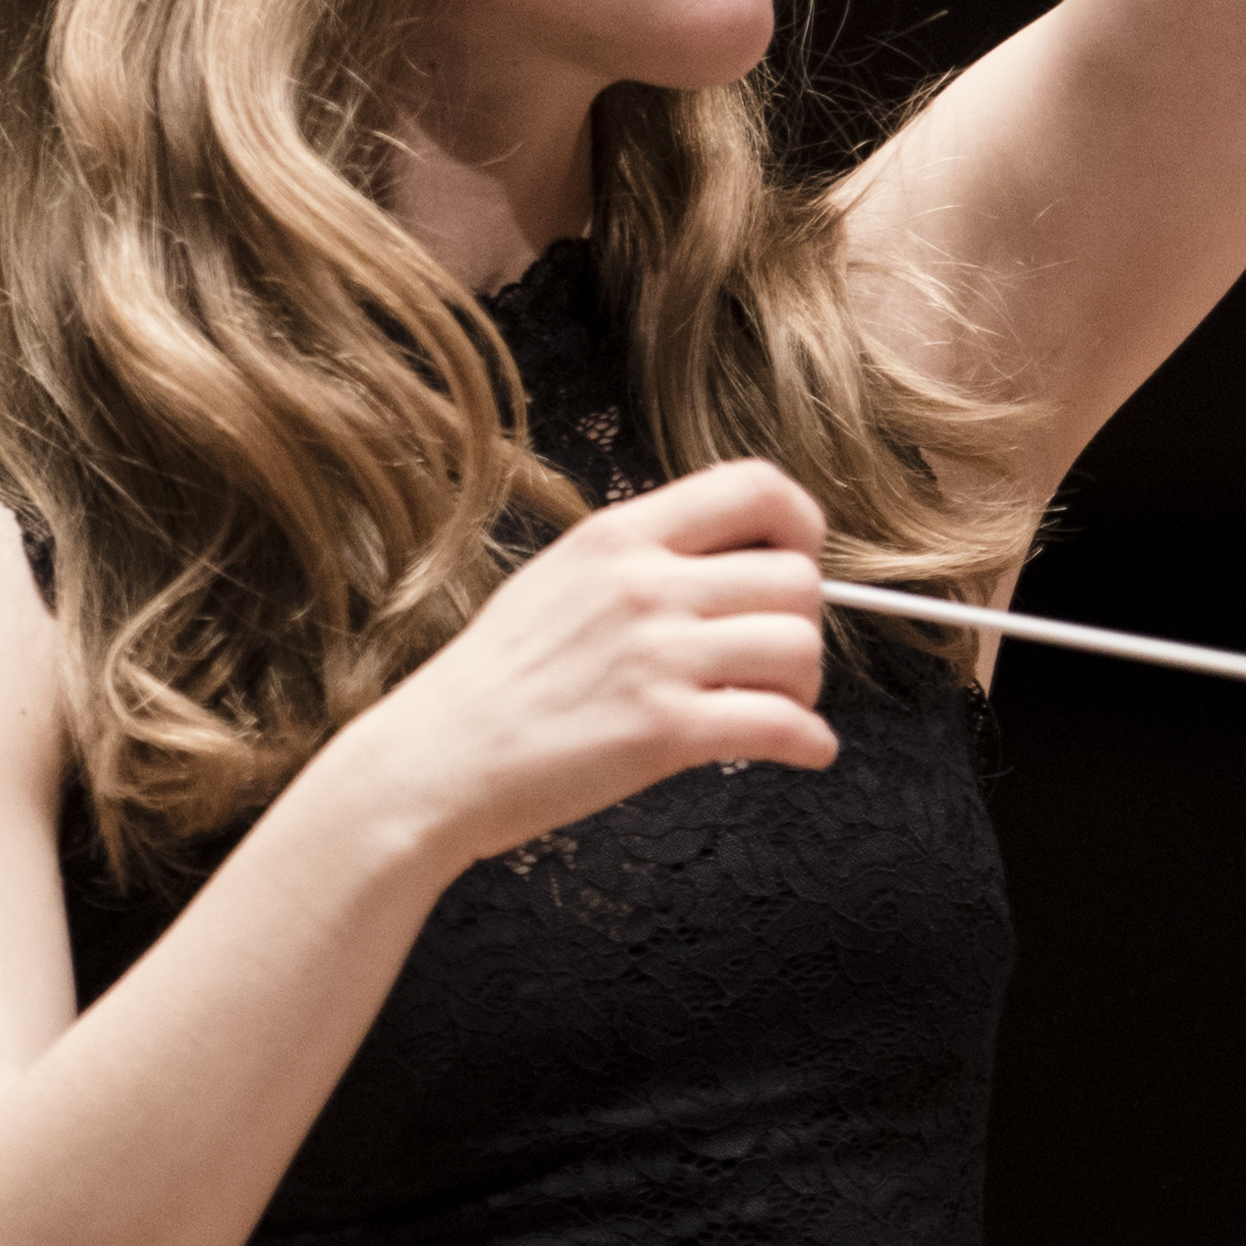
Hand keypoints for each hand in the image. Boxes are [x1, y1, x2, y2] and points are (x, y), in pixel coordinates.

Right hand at [315, 459, 835, 866]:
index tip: (799, 559)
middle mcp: (644, 584)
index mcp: (619, 535)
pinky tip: (801, 748)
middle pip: (796, 577)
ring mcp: (656, 656)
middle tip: (779, 659)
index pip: (754, 486)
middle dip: (805, 622)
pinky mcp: (664, 731)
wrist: (436, 760)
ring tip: (780, 705)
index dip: (800, 523)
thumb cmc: (495, 680)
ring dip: (807, 685)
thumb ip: (642, 558)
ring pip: (800, 648)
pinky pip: (782, 724)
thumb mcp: (560, 578)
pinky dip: (809, 741)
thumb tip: (732, 563)